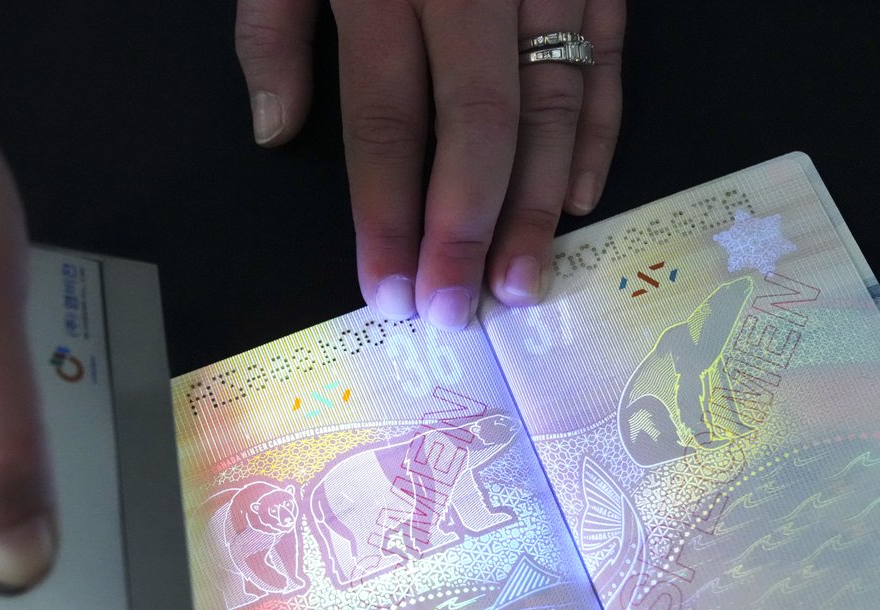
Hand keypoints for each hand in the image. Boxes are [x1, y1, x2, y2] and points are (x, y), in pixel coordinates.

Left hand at [236, 0, 624, 327]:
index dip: (388, 211)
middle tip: (461, 312)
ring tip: (522, 280)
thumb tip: (273, 131)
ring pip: (551, 97)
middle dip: (468, 225)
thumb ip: (272, 24)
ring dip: (539, 199)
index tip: (390, 288)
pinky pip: (607, 49)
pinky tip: (584, 196)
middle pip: (477, 121)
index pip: (387, 118)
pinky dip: (598, 126)